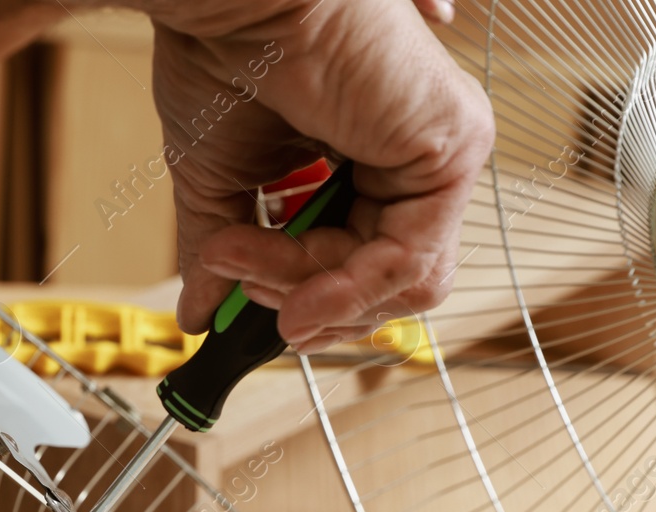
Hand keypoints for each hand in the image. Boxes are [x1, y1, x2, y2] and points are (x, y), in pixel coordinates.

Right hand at [140, 0, 492, 349]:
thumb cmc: (224, 53)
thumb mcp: (218, 181)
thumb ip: (224, 253)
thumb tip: (199, 314)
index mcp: (368, 156)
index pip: (366, 263)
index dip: (305, 294)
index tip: (241, 296)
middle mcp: (413, 155)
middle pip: (388, 282)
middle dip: (304, 296)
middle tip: (240, 281)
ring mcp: (441, 151)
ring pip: (403, 282)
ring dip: (318, 293)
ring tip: (251, 268)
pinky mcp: (455, 147)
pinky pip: (413, 260)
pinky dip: (350, 289)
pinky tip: (299, 293)